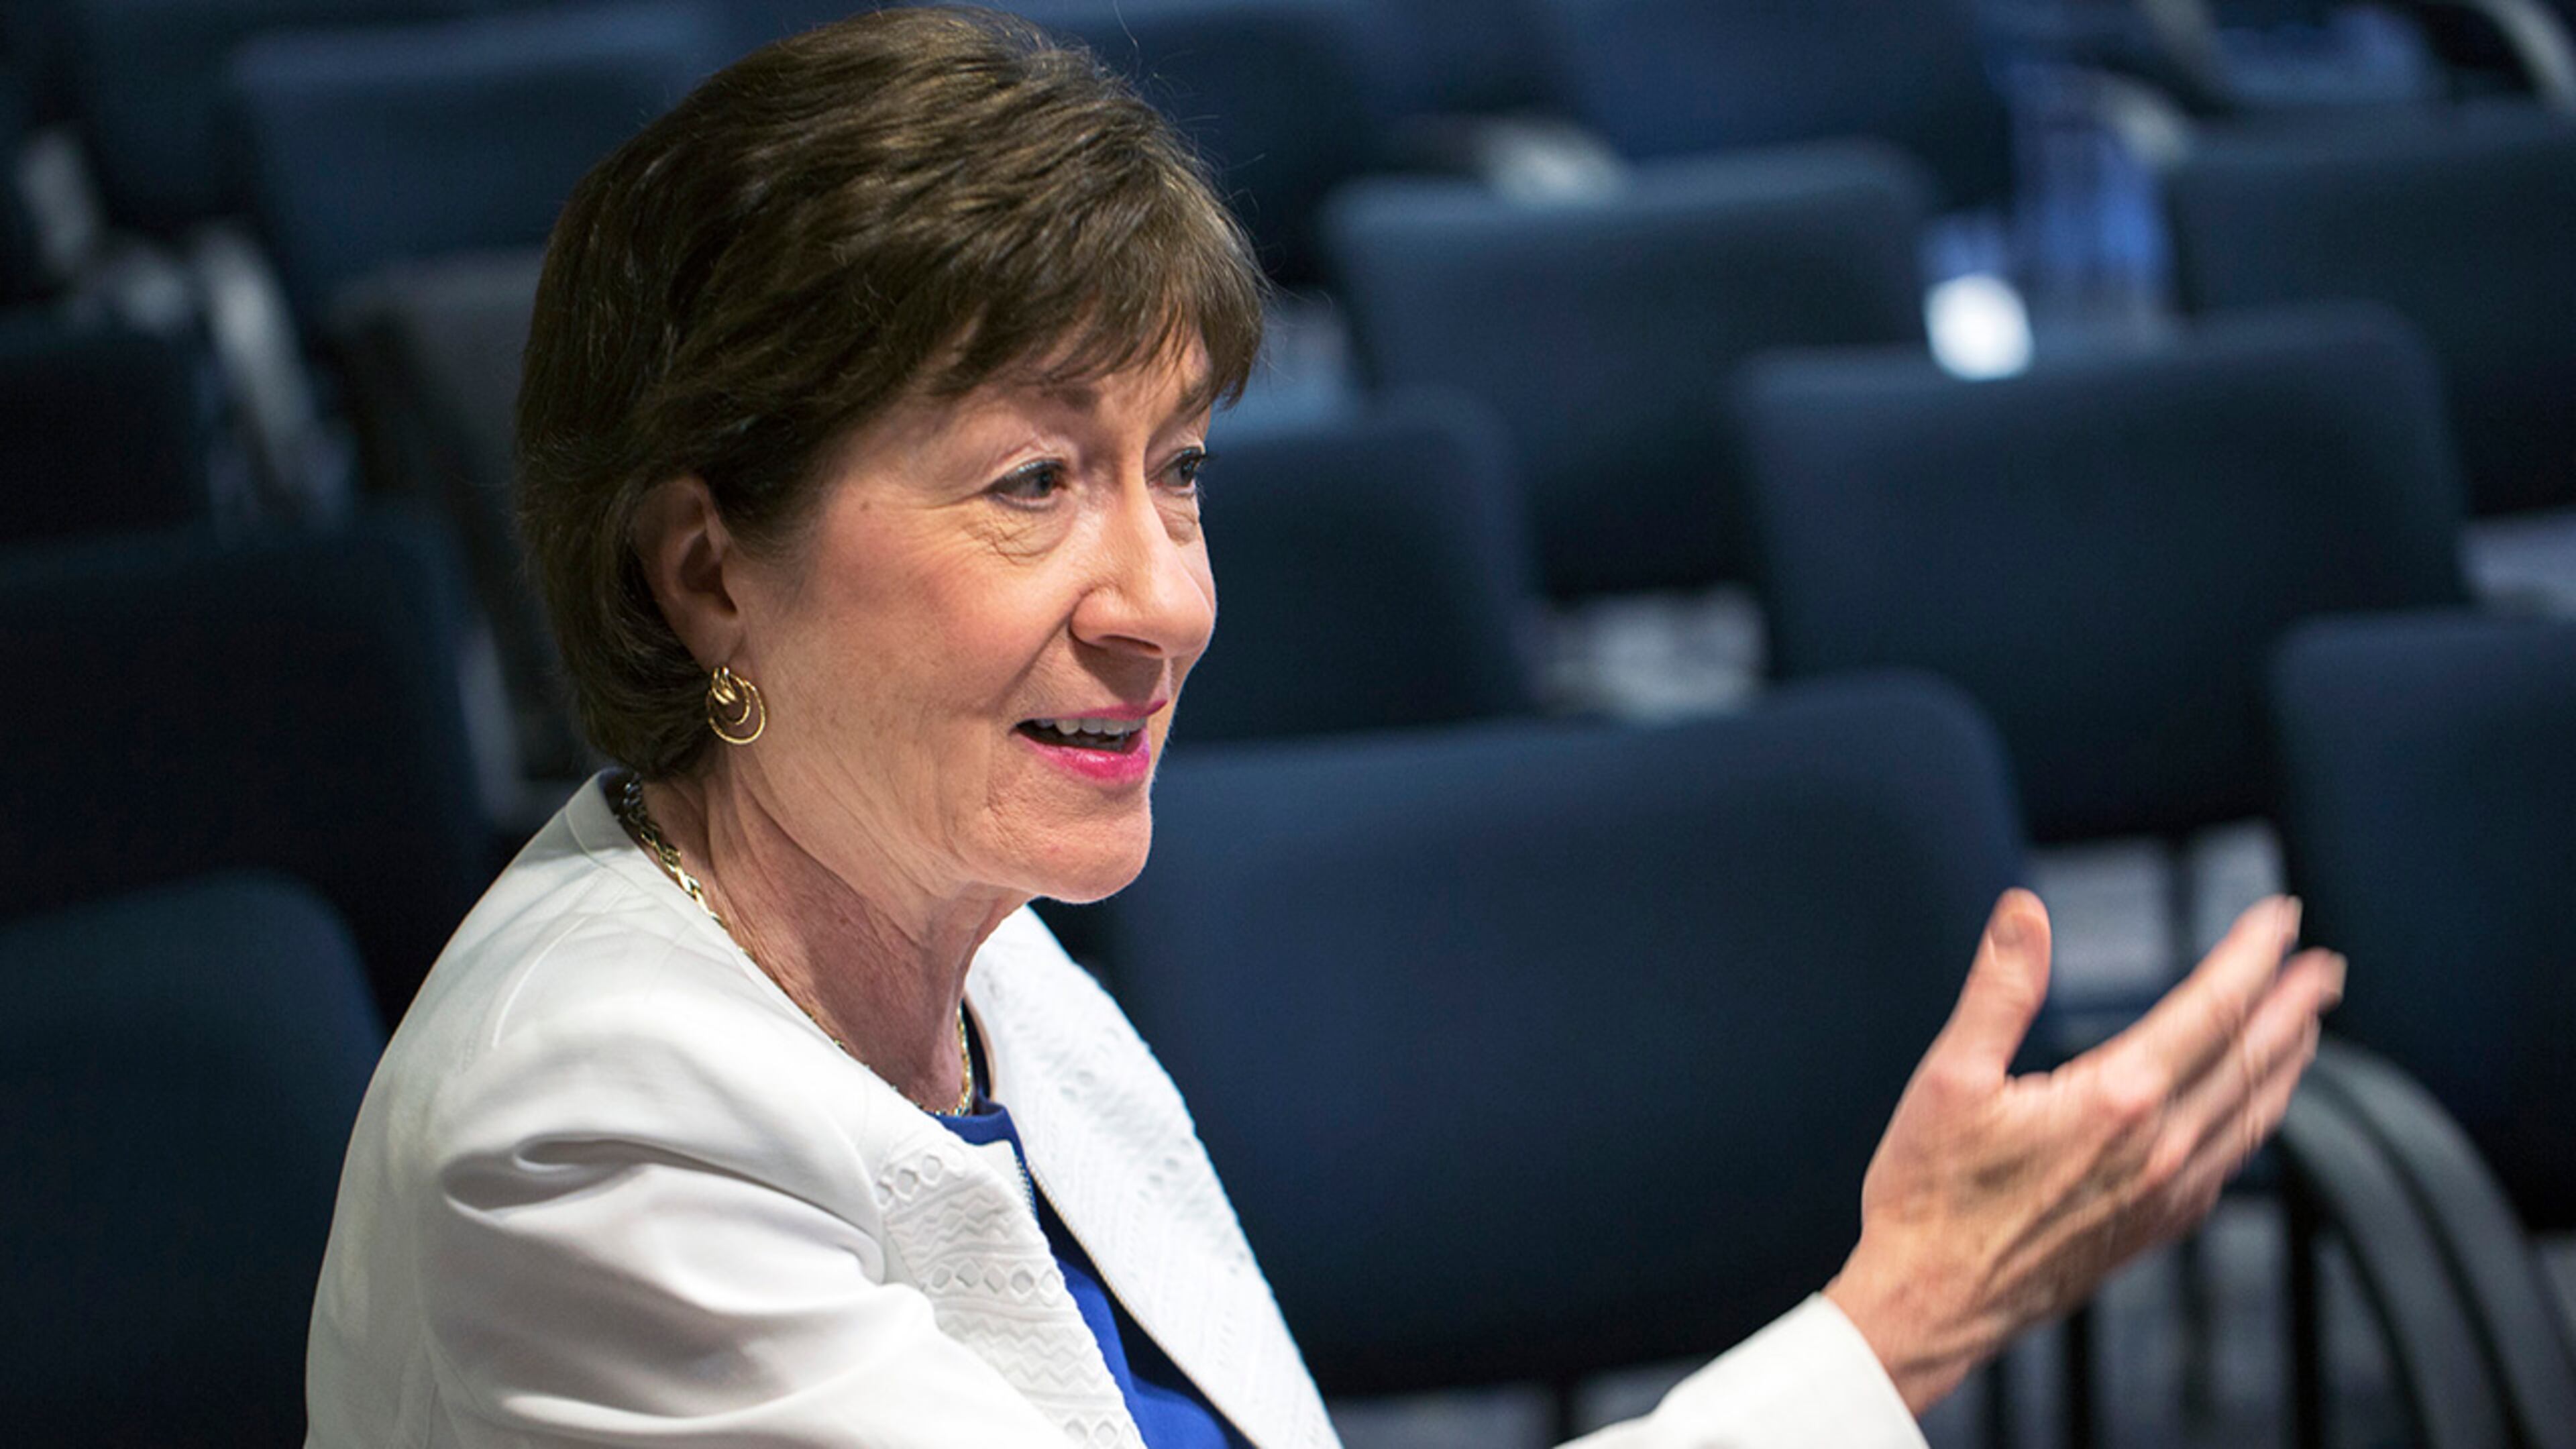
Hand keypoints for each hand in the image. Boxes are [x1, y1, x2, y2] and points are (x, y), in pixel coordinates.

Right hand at [1823, 889, 2344, 1414]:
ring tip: (2308, 1025)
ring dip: (2290, 1060)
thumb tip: (2025, 911)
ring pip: (2255, 1114)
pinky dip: (2257, 1117)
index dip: (2253, 957)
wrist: (1933, 1302)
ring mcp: (2166, 1193)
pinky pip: (2232, 1160)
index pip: (2213, 1009)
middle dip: (2296, 1004)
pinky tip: (2252, 1108)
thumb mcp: (1948, 1077)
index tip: (2280, 918)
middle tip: (2327, 965)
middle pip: (2254, 1058)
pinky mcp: (2156, 1225)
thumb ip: (1999, 988)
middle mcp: (2159, 1148)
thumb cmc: (1931, 1193)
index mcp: (2117, 1100)